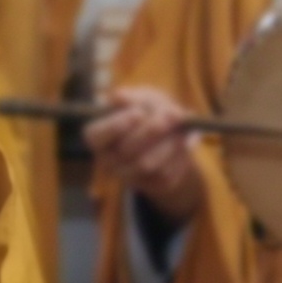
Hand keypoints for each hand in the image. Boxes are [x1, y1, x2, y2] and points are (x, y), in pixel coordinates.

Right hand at [84, 85, 203, 221]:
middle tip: (170, 116)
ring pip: (148, 164)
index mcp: (99, 137)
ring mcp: (130, 176)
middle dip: (151, 131)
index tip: (138, 113)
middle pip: (126, 151)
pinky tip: (184, 141)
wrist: (172, 135)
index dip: (116, 126)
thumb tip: (119, 97)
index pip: (96, 136)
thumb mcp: (144, 98)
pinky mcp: (152, 186)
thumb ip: (134, 97)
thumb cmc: (151, 111)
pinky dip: (179, 155)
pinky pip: (167, 174)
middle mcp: (109, 160)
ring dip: (169, 142)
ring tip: (181, 126)